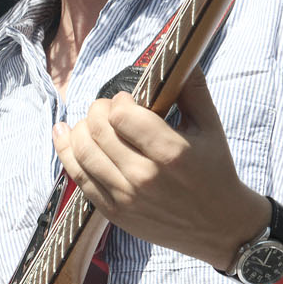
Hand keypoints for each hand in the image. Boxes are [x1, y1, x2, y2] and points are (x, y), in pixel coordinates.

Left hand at [52, 65, 269, 269]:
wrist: (219, 227)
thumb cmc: (216, 172)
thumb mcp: (212, 128)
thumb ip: (193, 89)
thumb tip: (180, 56)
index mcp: (171, 153)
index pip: (121, 115)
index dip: (118, 101)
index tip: (127, 101)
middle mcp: (145, 176)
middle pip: (98, 130)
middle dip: (97, 110)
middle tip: (106, 109)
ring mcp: (127, 198)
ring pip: (84, 152)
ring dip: (80, 128)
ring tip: (90, 122)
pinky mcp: (115, 213)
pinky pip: (79, 178)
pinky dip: (66, 152)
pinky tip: (62, 133)